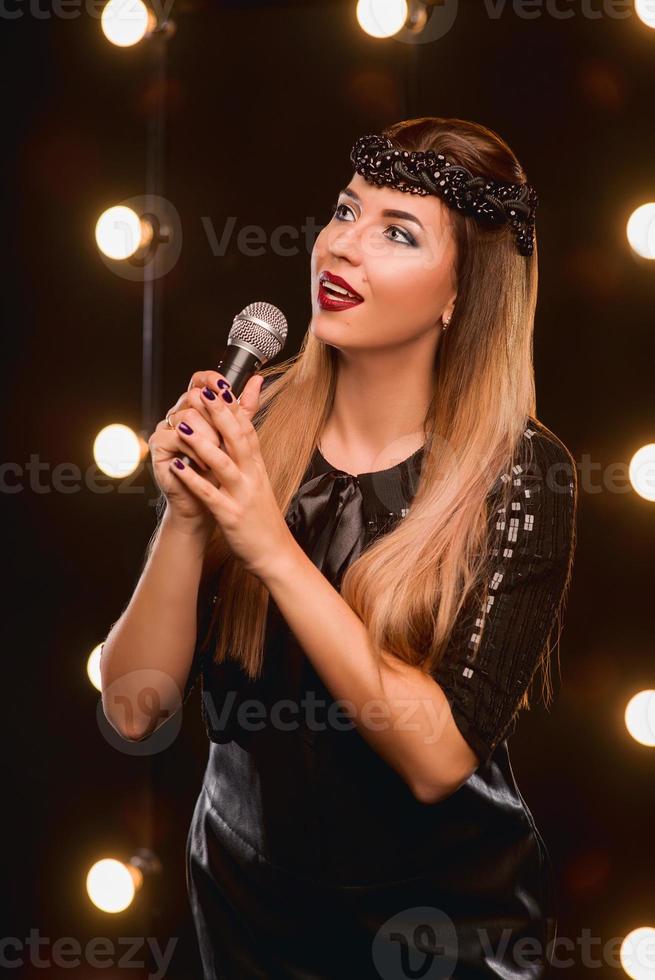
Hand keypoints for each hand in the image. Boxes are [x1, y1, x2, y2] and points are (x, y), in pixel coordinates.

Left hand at [166, 374, 292, 578]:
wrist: (275, 554)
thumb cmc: (262, 517)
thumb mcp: (260, 481)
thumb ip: (250, 454)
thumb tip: (249, 436)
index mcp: (257, 468)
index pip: (247, 430)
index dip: (233, 407)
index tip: (218, 385)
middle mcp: (252, 477)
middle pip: (237, 439)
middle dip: (219, 414)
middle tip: (201, 392)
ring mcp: (242, 496)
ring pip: (223, 464)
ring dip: (203, 443)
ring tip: (183, 425)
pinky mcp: (231, 516)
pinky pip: (211, 495)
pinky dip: (194, 480)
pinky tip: (177, 468)